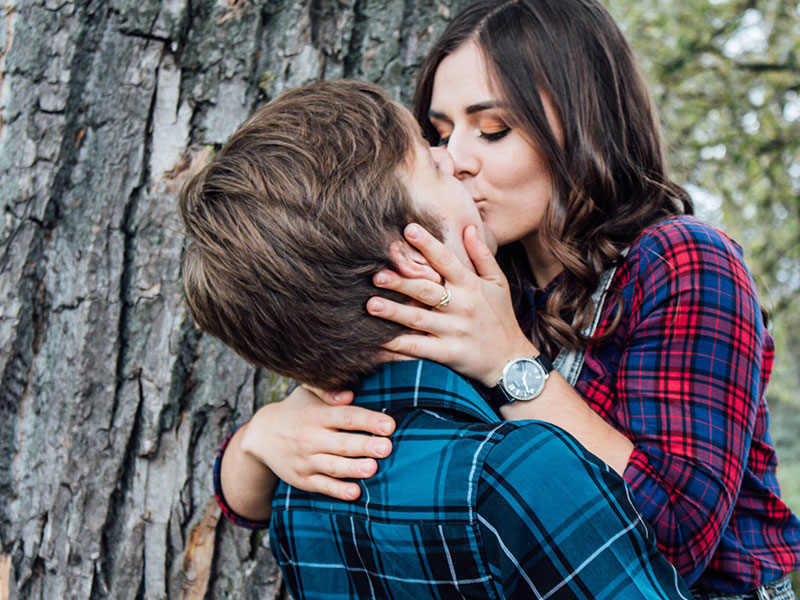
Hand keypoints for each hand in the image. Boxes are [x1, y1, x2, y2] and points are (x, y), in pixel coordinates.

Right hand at [241, 385, 395, 499]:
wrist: (261, 436)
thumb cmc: (296, 410)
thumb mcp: (307, 393)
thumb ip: (328, 391)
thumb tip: (349, 394)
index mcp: (317, 415)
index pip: (346, 417)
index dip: (368, 421)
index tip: (389, 425)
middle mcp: (311, 438)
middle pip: (342, 443)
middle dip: (365, 446)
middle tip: (387, 448)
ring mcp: (306, 460)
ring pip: (334, 466)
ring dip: (354, 468)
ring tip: (373, 468)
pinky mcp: (303, 479)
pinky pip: (322, 486)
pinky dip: (338, 490)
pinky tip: (355, 493)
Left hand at [366, 223, 536, 386]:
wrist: (510, 361)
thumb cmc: (500, 317)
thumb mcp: (498, 283)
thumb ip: (482, 255)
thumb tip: (469, 226)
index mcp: (471, 285)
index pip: (447, 260)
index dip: (428, 244)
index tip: (408, 229)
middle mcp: (461, 306)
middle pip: (426, 290)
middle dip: (400, 282)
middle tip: (376, 274)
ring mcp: (454, 331)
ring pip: (418, 320)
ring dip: (394, 312)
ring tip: (370, 305)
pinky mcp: (448, 353)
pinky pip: (418, 349)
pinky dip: (397, 347)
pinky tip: (377, 342)